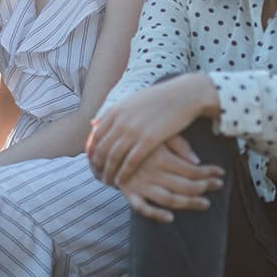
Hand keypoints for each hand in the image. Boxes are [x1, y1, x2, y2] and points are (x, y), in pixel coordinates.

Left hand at [87, 74, 218, 185]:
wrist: (185, 94)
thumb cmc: (159, 99)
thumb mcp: (130, 102)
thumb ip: (111, 114)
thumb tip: (93, 123)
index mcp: (115, 111)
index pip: (95, 136)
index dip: (91, 153)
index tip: (91, 163)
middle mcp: (120, 120)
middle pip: (101, 149)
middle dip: (97, 166)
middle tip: (97, 176)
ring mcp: (134, 130)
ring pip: (113, 158)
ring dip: (108, 172)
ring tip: (107, 182)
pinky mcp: (149, 140)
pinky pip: (130, 162)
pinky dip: (123, 174)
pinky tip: (121, 182)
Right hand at [119, 136, 224, 222]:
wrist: (105, 140)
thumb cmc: (138, 135)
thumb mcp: (158, 133)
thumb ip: (178, 145)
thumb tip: (196, 161)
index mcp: (160, 156)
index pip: (191, 170)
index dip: (208, 173)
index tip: (221, 173)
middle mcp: (152, 172)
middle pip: (185, 186)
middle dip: (205, 188)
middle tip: (218, 186)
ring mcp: (140, 184)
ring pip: (169, 199)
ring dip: (189, 204)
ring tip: (205, 204)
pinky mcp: (128, 192)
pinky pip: (142, 208)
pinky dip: (155, 214)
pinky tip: (169, 218)